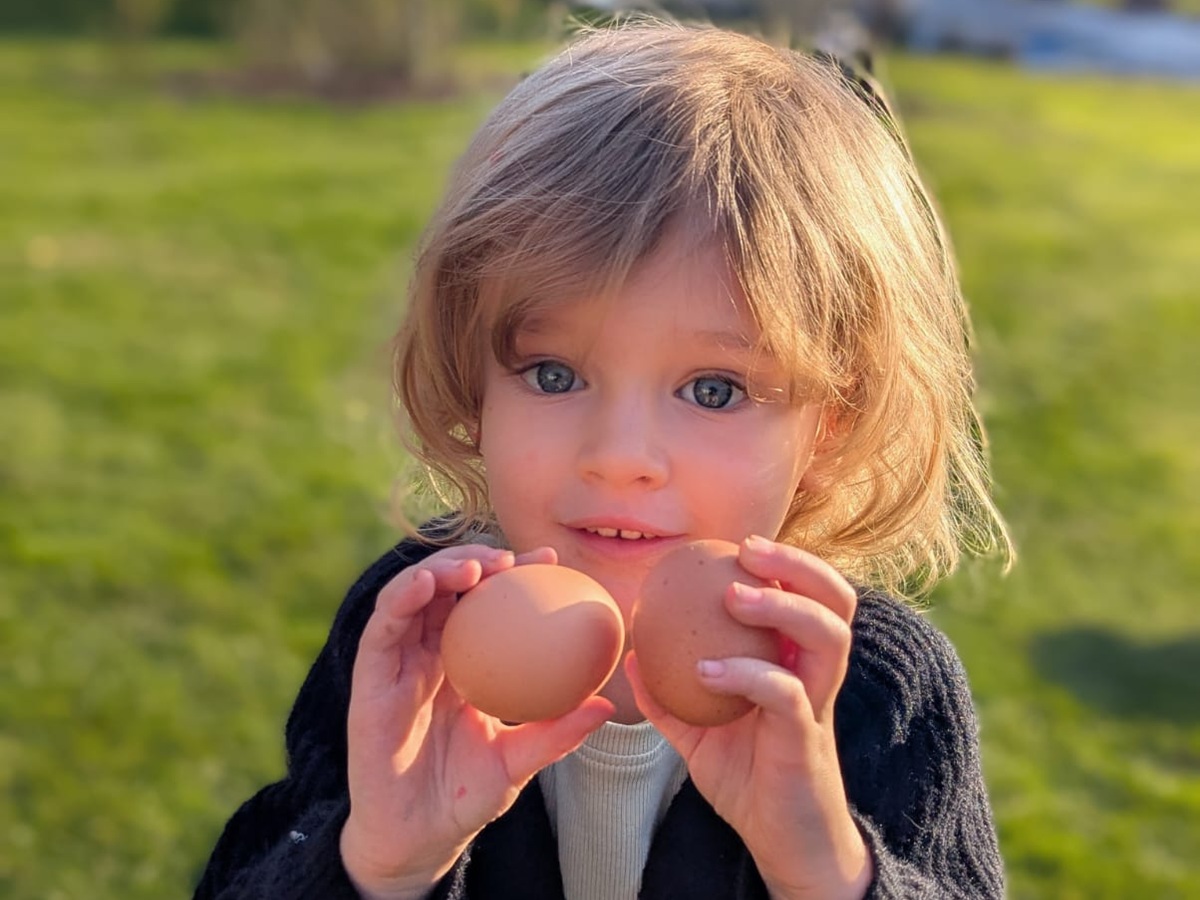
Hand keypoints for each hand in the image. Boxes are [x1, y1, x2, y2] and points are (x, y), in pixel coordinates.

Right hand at [340, 544, 613, 899]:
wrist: (418, 839)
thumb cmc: (465, 797)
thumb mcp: (519, 760)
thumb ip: (556, 732)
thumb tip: (606, 707)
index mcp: (463, 663)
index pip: (488, 604)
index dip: (515, 574)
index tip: (550, 560)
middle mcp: (428, 654)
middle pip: (448, 587)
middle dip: (476, 559)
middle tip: (510, 557)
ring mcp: (397, 663)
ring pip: (412, 595)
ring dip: (440, 569)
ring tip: (475, 566)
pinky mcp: (369, 678)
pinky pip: (382, 629)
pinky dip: (401, 598)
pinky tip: (427, 585)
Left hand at [627, 535, 871, 899]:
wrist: (781, 842)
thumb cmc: (747, 778)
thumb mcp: (698, 731)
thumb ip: (668, 693)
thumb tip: (628, 653)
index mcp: (798, 663)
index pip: (811, 596)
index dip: (786, 562)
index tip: (736, 544)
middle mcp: (816, 676)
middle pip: (836, 602)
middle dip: (798, 565)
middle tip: (747, 550)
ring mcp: (817, 706)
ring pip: (828, 637)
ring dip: (783, 606)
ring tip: (734, 595)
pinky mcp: (805, 740)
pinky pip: (787, 694)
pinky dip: (747, 673)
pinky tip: (705, 671)